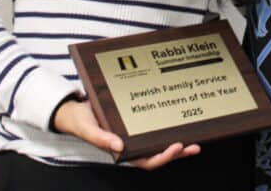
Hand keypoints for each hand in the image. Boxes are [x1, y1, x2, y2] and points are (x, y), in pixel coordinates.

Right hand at [52, 99, 199, 168]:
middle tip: (192, 145)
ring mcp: (136, 136)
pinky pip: (155, 129)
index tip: (176, 147)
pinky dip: (168, 128)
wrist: (75, 110)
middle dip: (177, 152)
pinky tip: (180, 122)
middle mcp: (132, 145)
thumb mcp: (88, 129)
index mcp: (122, 150)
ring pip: (160, 143)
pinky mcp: (138, 124)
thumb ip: (101, 138)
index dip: (162, 157)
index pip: (146, 160)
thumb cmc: (81, 121)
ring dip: (178, 144)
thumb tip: (119, 146)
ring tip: (195, 139)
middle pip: (158, 154)